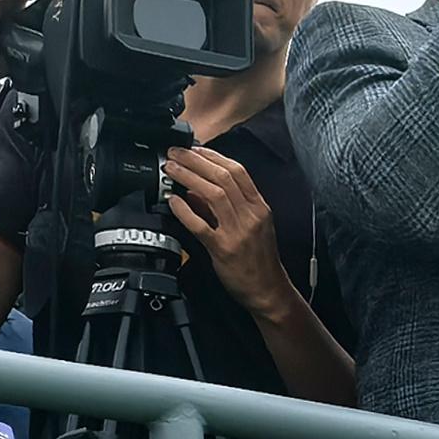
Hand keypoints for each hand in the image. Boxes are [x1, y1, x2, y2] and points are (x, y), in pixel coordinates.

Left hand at [161, 147, 294, 317]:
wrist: (268, 290)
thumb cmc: (259, 259)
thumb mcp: (251, 226)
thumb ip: (225, 207)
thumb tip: (195, 189)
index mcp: (260, 207)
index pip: (238, 171)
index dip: (213, 156)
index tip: (194, 148)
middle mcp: (251, 215)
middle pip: (223, 177)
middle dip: (195, 161)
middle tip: (174, 153)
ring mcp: (238, 231)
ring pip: (212, 194)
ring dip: (188, 178)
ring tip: (170, 169)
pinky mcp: (224, 249)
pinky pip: (200, 225)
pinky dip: (184, 210)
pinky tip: (172, 201)